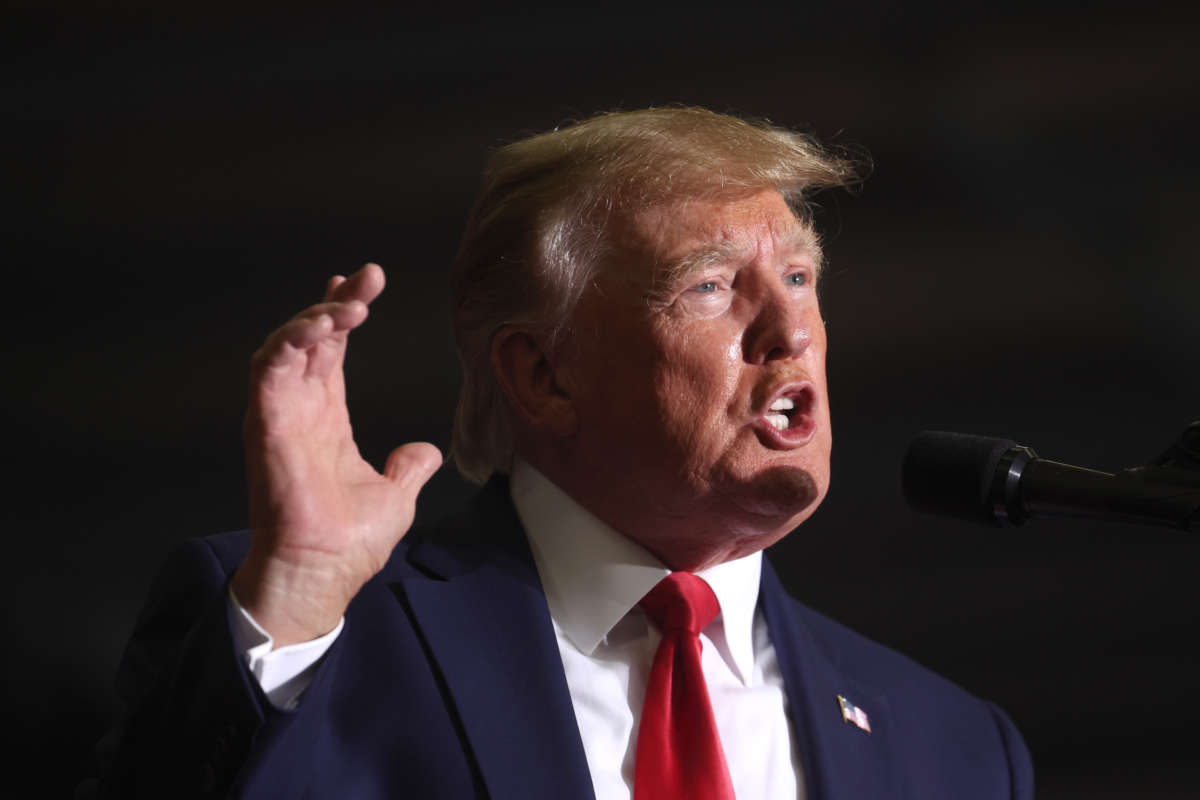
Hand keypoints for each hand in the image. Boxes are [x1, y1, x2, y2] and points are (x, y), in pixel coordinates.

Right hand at [231, 263, 441, 646]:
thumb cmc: (349, 542)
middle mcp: (300, 410)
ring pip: (285, 345)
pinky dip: (289, 342)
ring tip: (347, 305)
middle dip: (337, 303)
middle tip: (366, 277)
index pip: (331, 353)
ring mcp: (280, 415)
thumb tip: (426, 453)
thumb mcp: (395, 496)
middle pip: (312, 339)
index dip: (342, 314)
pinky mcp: (266, 424)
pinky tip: (319, 327)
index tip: (363, 284)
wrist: (323, 572)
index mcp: (327, 419)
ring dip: (313, 317)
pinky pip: (268, 370)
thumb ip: (408, 468)